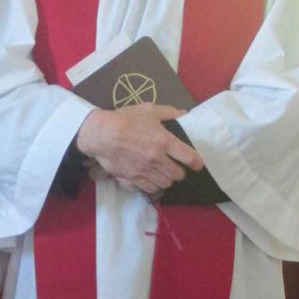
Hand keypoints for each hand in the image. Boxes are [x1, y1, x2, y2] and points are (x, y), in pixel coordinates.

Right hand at [76, 103, 203, 195]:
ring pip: (165, 184)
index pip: (189, 157)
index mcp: (164, 141)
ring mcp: (145, 171)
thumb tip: (184, 114)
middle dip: (179, 172)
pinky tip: (151, 179)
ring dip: (167, 179)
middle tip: (176, 167)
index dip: (197, 162)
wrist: (101, 134)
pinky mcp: (132, 179)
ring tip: (163, 174)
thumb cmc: (125, 119)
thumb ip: (169, 112)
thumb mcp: (148, 110)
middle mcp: (157, 159)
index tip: (197, 164)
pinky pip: (149, 188)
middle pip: (178, 175)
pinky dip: (153, 185)